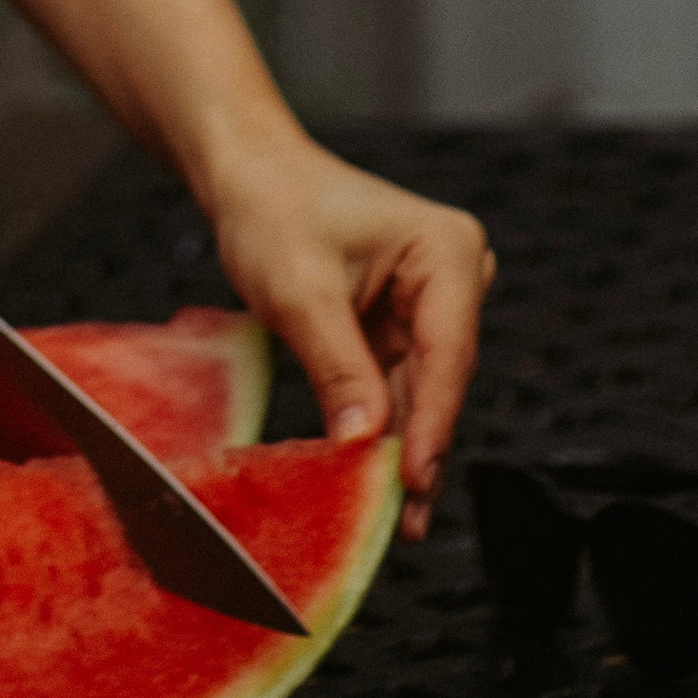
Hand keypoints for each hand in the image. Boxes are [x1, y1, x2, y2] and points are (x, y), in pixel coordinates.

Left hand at [203, 131, 493, 539]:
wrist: (246, 175)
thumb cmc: (273, 209)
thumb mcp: (301, 292)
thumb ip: (339, 368)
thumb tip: (365, 444)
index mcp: (446, 252)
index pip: (449, 354)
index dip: (431, 424)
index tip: (412, 482)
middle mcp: (452, 278)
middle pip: (440, 381)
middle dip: (417, 447)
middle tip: (401, 522)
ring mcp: (429, 305)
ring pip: (419, 395)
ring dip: (400, 450)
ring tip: (390, 522)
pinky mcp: (401, 328)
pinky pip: (396, 390)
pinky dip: (380, 431)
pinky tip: (371, 483)